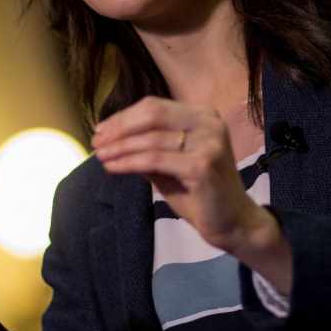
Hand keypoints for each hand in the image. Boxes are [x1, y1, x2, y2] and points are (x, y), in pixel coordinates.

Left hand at [92, 96, 270, 254]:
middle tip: (97, 142)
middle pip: (152, 115)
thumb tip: (109, 139)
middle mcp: (209, 123)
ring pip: (150, 139)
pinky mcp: (202, 165)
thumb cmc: (200, 194)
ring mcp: (208, 143)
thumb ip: (146, 148)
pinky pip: (154, 160)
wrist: (233, 223)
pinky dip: (129, 163)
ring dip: (120, 147)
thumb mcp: (169, 165)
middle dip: (119, 128)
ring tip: (100, 156)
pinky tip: (112, 168)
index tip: (101, 130)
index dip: (124, 117)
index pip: (155, 107)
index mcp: (203, 116)